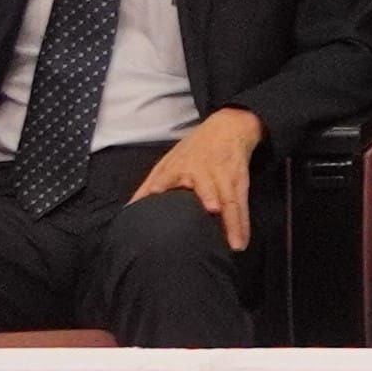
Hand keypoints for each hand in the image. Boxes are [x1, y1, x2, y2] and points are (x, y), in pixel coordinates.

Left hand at [132, 107, 260, 247]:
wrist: (228, 128)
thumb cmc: (194, 150)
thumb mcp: (168, 162)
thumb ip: (149, 186)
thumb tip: (129, 209)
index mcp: (180, 166)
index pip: (169, 174)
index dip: (164, 181)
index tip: (158, 190)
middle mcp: (204, 172)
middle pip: (208, 187)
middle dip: (211, 197)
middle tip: (213, 210)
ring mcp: (224, 178)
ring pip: (230, 200)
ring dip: (233, 221)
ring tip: (235, 242)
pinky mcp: (240, 183)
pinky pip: (241, 206)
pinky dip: (242, 224)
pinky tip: (242, 240)